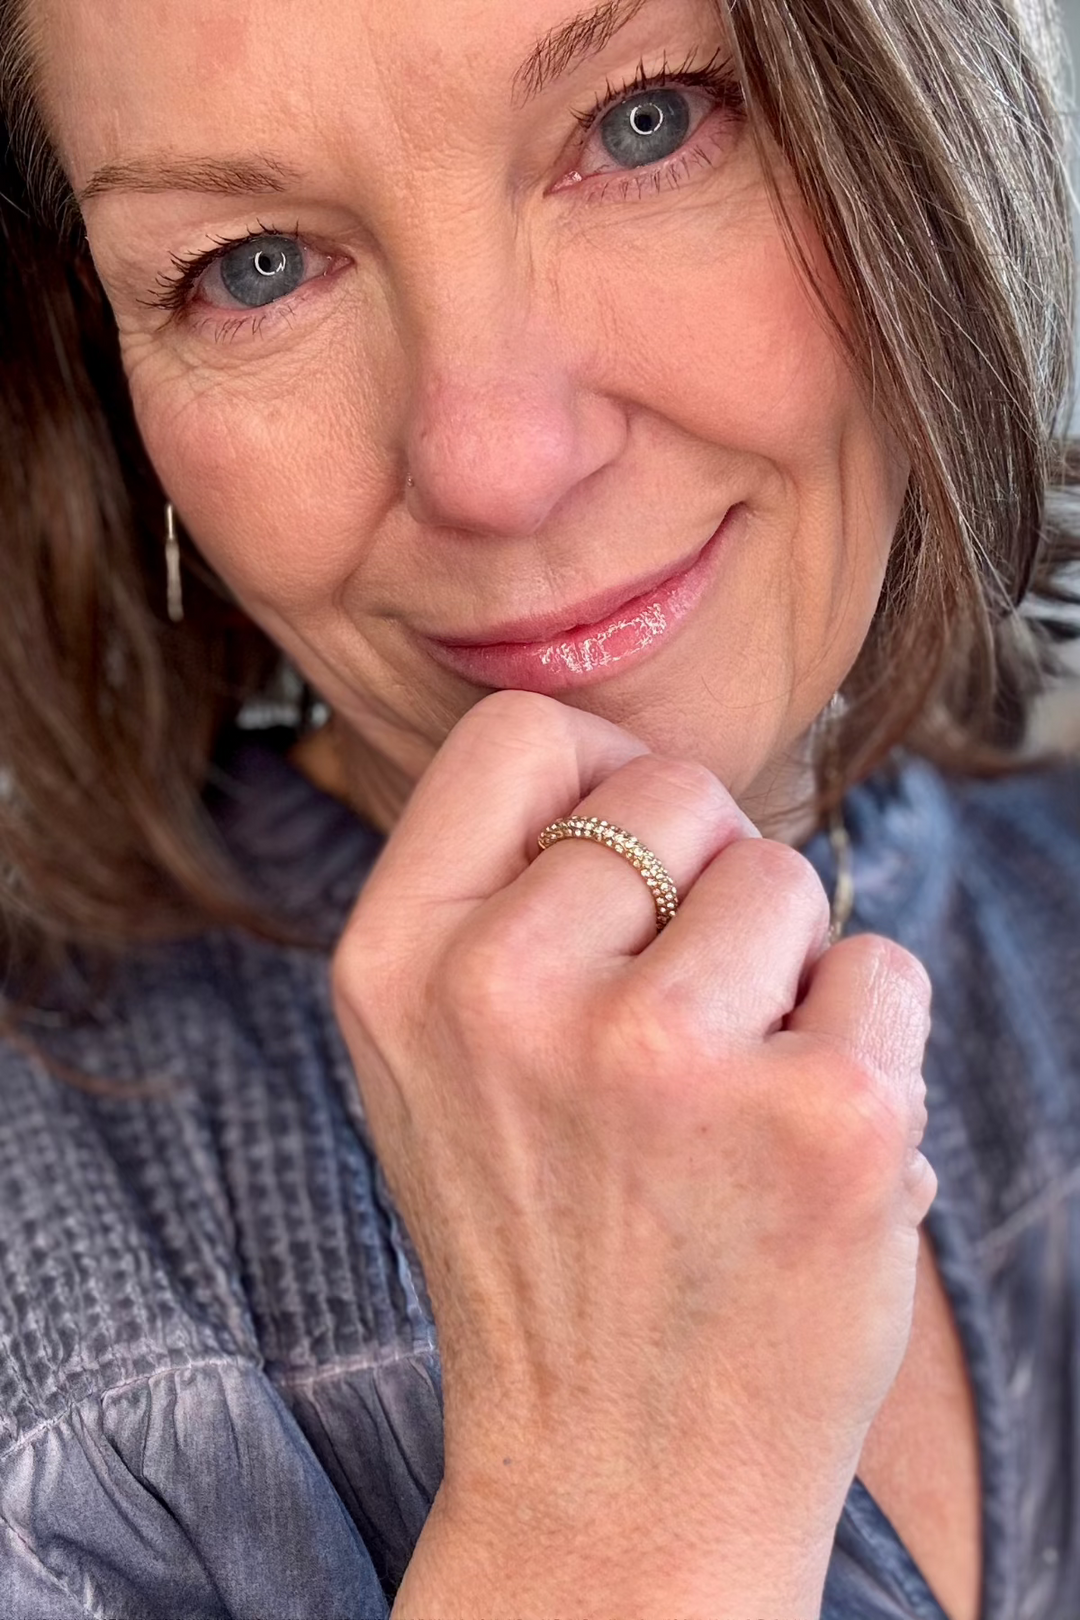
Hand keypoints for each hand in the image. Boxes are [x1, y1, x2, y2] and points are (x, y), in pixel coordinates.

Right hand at [332, 690, 935, 1608]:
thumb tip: (638, 773)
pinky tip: (804, 1149)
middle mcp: (505, 998)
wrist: (616, 1482)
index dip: (598, 769)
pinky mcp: (821, 1120)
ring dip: (786, 969)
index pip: (518, 735)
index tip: (635, 854)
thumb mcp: (437, 1066)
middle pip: (674, 792)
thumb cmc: (541, 1250)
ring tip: (735, 1098)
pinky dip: (868, 1041)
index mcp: (395, 970)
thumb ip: (499, 905)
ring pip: (787, 875)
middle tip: (687, 1015)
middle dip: (705, 878)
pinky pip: (882, 967)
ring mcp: (663, 1057)